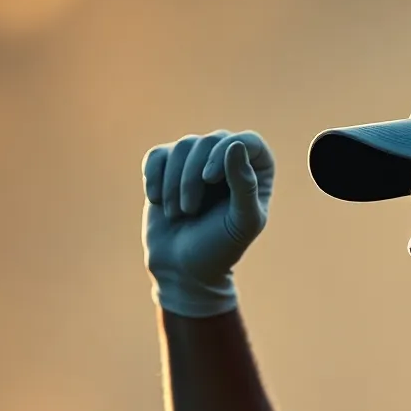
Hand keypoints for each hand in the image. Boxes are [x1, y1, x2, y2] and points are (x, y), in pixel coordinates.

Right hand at [141, 129, 274, 315]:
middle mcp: (229, 160)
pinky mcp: (168, 167)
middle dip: (193, 177)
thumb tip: (235, 143)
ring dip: (174, 184)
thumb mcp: (241, 223)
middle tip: (190, 211)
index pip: (249, 141)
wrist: (182, 269)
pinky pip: (157, 155)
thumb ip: (245, 186)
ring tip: (177, 213)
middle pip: (210, 141)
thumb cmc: (219, 249)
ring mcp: (197, 161)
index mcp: (257, 174)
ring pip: (182, 147)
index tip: (210, 178)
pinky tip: (156, 200)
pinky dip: (154, 178)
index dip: (226, 152)